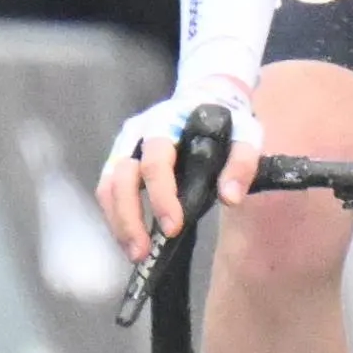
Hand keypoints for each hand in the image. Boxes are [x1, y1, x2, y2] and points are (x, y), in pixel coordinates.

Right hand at [96, 85, 258, 261]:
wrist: (204, 98)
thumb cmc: (224, 120)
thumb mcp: (244, 134)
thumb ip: (241, 164)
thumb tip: (230, 198)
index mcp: (165, 124)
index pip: (155, 162)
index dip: (161, 196)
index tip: (173, 228)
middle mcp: (136, 134)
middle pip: (120, 176)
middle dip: (128, 217)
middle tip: (142, 252)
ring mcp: (123, 148)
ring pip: (107, 186)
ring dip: (117, 223)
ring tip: (135, 254)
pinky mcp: (119, 162)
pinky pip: (108, 192)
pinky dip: (116, 218)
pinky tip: (130, 241)